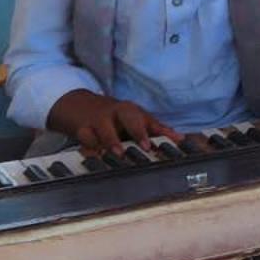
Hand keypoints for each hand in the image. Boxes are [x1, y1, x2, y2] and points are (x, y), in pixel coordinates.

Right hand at [50, 88, 178, 152]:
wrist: (78, 104)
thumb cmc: (113, 116)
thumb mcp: (134, 119)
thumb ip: (156, 129)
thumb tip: (181, 138)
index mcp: (131, 111)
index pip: (147, 120)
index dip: (158, 131)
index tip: (164, 142)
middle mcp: (117, 113)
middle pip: (129, 117)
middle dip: (138, 131)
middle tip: (145, 146)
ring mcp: (99, 120)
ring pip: (106, 128)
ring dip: (112, 141)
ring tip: (118, 153)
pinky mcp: (82, 128)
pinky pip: (85, 136)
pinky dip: (89, 145)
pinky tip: (94, 155)